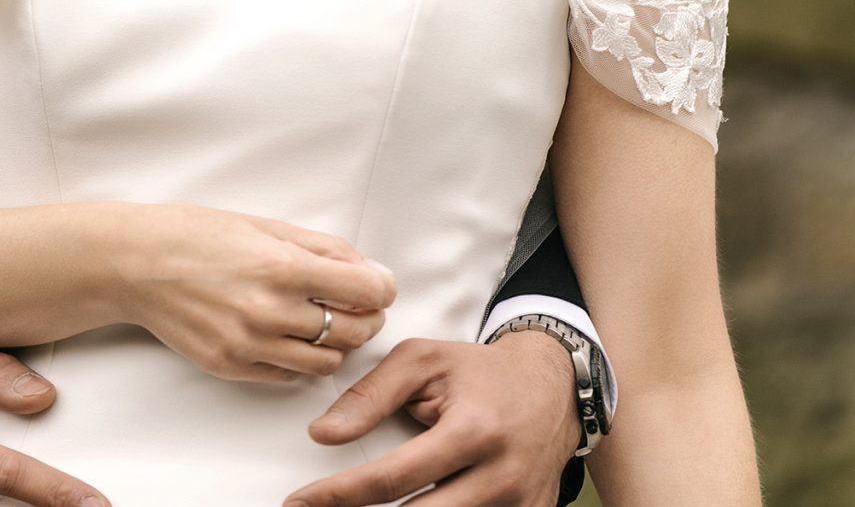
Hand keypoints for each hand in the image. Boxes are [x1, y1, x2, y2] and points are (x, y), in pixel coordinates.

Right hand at [100, 204, 395, 384]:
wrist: (134, 264)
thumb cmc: (196, 235)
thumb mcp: (265, 226)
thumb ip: (323, 248)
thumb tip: (369, 270)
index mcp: (282, 266)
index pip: (366, 290)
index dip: (381, 287)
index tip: (376, 284)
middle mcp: (269, 310)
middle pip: (355, 331)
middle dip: (366, 317)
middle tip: (355, 303)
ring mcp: (249, 344)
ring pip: (327, 362)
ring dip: (336, 343)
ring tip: (320, 321)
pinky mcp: (231, 367)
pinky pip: (288, 376)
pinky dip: (299, 360)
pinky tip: (288, 335)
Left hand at [286, 330, 582, 506]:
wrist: (554, 386)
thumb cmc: (480, 372)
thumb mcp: (423, 362)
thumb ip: (371, 395)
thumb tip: (323, 434)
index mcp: (472, 431)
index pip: (393, 478)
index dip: (340, 495)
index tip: (300, 502)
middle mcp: (501, 477)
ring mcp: (520, 505)